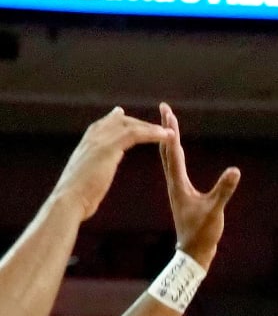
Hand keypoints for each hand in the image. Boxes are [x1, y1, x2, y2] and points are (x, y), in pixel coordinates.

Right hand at [52, 107, 173, 219]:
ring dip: (152, 128)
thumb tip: (93, 170)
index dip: (117, 120)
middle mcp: (92, 137)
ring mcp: (99, 141)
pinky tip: (167, 136)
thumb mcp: (83, 175)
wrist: (69, 200)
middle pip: (120, 122)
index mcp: (86, 143)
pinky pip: (135, 134)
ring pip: (131, 126)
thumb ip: (90, 167)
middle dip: (140, 123)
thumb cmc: (76, 195)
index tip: (123, 115)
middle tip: (159, 127)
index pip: (104, 124)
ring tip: (169, 132)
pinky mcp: (108, 148)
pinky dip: (153, 133)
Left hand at [158, 103, 240, 269]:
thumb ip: (224, 190)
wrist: (192, 251)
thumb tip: (235, 170)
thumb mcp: (215, 210)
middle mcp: (174, 182)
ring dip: (167, 139)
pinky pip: (174, 166)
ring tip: (167, 123)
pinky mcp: (182, 192)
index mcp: (178, 183)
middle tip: (165, 109)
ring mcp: (177, 187)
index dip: (170, 131)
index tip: (167, 112)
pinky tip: (175, 150)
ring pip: (168, 157)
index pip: (172, 151)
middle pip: (166, 149)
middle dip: (166, 128)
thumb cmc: (203, 232)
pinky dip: (173, 152)